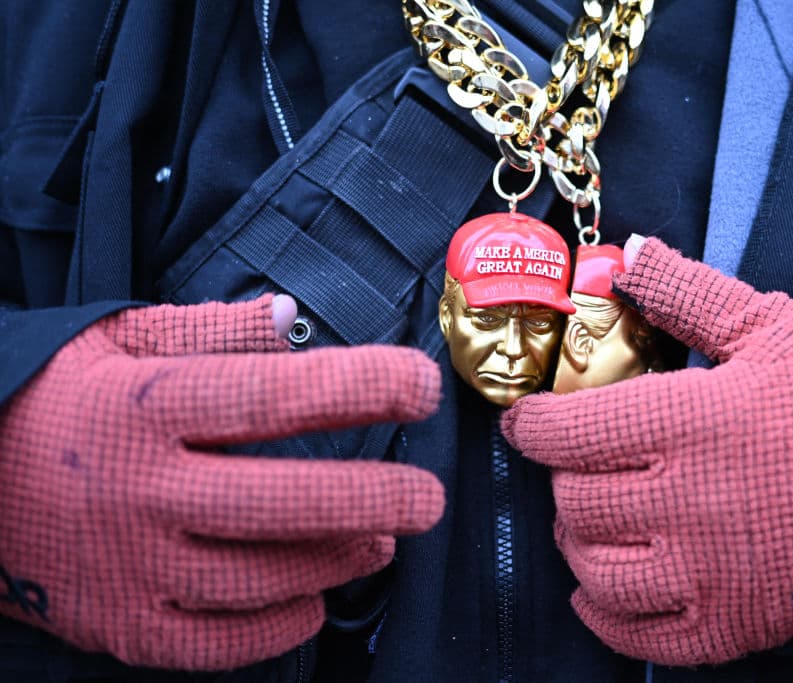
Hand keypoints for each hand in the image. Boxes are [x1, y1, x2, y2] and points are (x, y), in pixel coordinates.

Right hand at [0, 295, 444, 669]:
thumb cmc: (56, 398)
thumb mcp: (119, 340)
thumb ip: (208, 330)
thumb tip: (287, 316)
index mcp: (148, 408)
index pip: (274, 396)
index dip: (360, 389)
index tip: (421, 386)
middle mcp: (143, 491)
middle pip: (286, 501)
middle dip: (379, 499)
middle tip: (430, 496)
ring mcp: (132, 567)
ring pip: (263, 577)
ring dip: (338, 560)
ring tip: (382, 540)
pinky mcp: (123, 626)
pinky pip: (219, 642)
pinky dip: (278, 625)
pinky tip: (312, 599)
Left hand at [502, 238, 792, 665]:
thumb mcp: (764, 325)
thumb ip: (683, 291)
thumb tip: (624, 257)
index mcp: (690, 422)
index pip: (569, 432)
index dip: (532, 427)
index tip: (526, 423)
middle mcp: (688, 501)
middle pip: (574, 502)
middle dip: (562, 480)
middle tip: (578, 466)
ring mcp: (707, 572)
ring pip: (594, 569)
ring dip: (579, 542)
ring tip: (593, 519)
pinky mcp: (731, 622)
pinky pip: (638, 635)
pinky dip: (605, 616)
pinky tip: (601, 589)